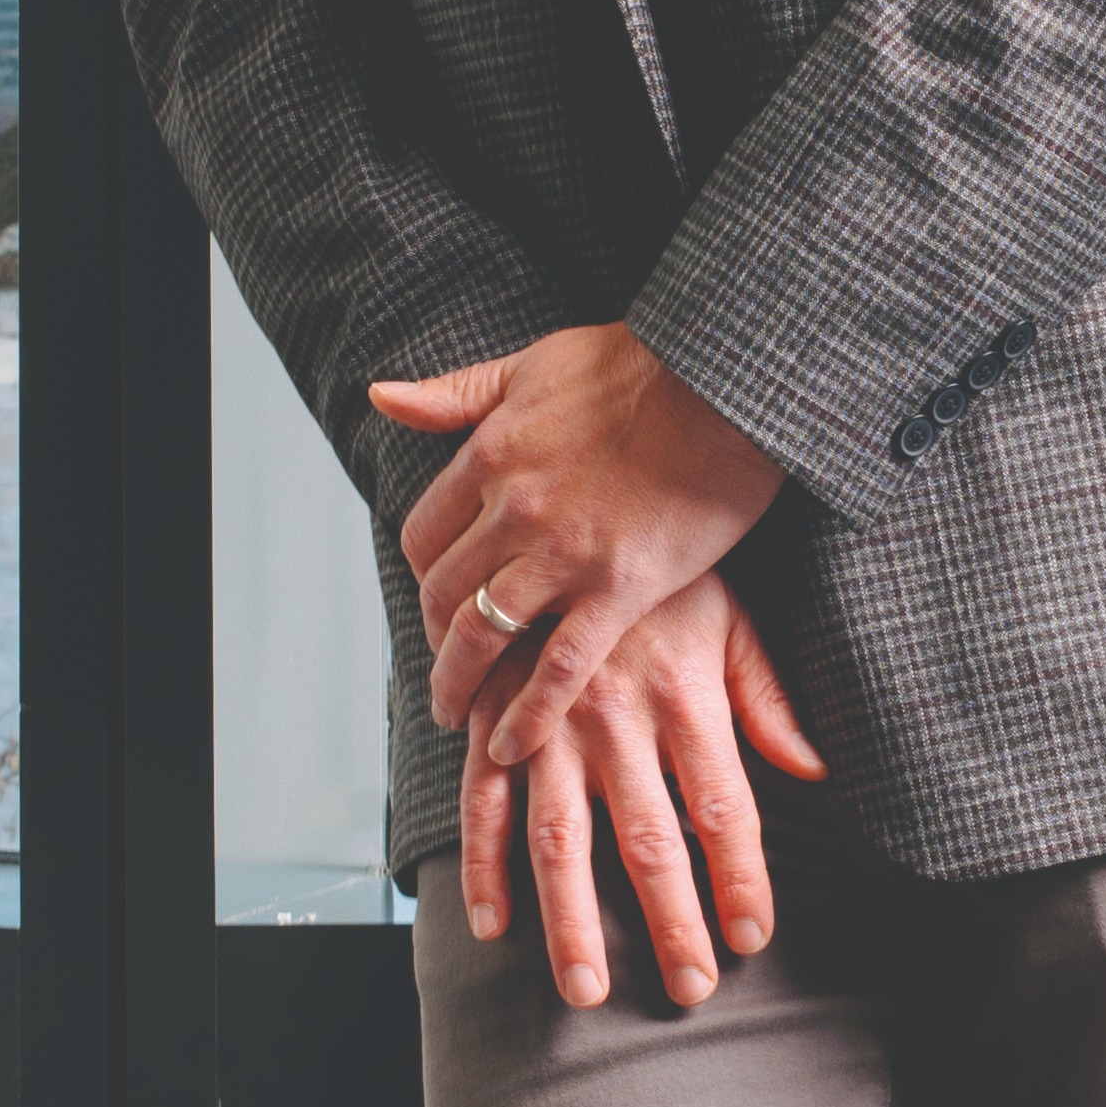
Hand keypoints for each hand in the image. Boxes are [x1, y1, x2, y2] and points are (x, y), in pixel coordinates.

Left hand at [375, 323, 783, 768]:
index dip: (424, 574)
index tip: (436, 598)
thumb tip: (380, 397)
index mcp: (491, 454)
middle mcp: (514, 508)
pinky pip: (558, 668)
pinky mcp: (619, 589)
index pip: (424, 535)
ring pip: (482, 635)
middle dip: (434, 638)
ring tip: (457, 717)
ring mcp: (563, 553)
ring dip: (459, 686)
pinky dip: (527, 714)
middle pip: (443, 592)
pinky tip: (511, 744)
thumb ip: (456, 392)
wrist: (725, 379)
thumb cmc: (641, 363)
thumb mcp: (533, 362)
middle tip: (444, 666)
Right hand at [460, 573, 826, 1006]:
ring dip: (571, 922)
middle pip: (649, 841)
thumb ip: (766, 698)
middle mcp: (616, 718)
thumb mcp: (731, 617)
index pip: (723, 808)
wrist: (570, 501)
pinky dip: (481, 867)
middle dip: (671, 923)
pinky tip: (490, 928)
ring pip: (560, 840)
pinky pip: (482, 803)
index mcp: (684, 694)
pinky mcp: (494, 719)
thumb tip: (814, 772)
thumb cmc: (664, 571)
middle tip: (689, 989)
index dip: (741, 879)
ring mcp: (548, 724)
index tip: (753, 938)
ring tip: (586, 991)